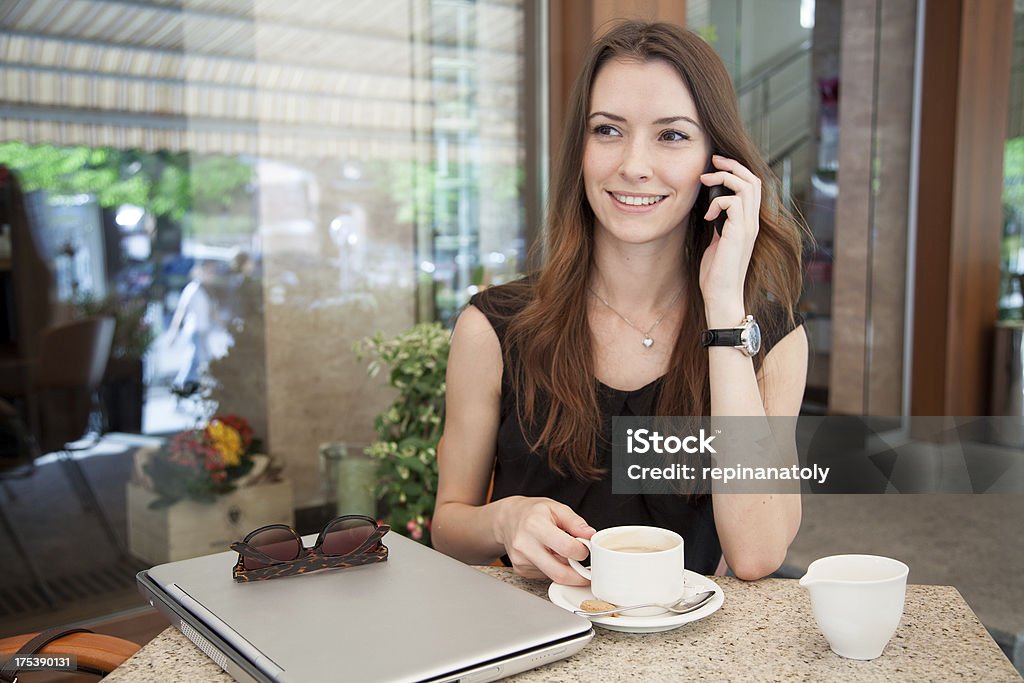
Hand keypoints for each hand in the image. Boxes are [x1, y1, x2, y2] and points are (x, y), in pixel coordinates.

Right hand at [493, 496, 595, 584]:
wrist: (508, 519)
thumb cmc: (533, 512)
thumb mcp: (556, 508)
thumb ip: (575, 522)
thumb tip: (591, 535)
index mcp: (535, 525)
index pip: (567, 548)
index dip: (582, 551)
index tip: (586, 549)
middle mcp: (525, 545)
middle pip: (559, 573)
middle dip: (578, 576)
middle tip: (586, 571)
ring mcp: (521, 560)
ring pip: (553, 576)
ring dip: (565, 569)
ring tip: (562, 553)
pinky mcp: (520, 570)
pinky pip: (544, 576)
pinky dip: (553, 569)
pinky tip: (548, 556)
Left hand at [698, 155, 761, 324]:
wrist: (721, 295)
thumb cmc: (716, 273)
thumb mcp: (717, 241)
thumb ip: (719, 224)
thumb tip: (710, 208)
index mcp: (748, 223)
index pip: (752, 186)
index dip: (736, 171)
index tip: (716, 165)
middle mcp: (752, 222)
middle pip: (753, 179)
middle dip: (732, 165)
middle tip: (712, 162)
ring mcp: (748, 227)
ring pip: (746, 186)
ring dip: (724, 178)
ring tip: (705, 182)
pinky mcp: (739, 233)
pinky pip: (734, 202)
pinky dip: (718, 202)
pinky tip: (707, 216)